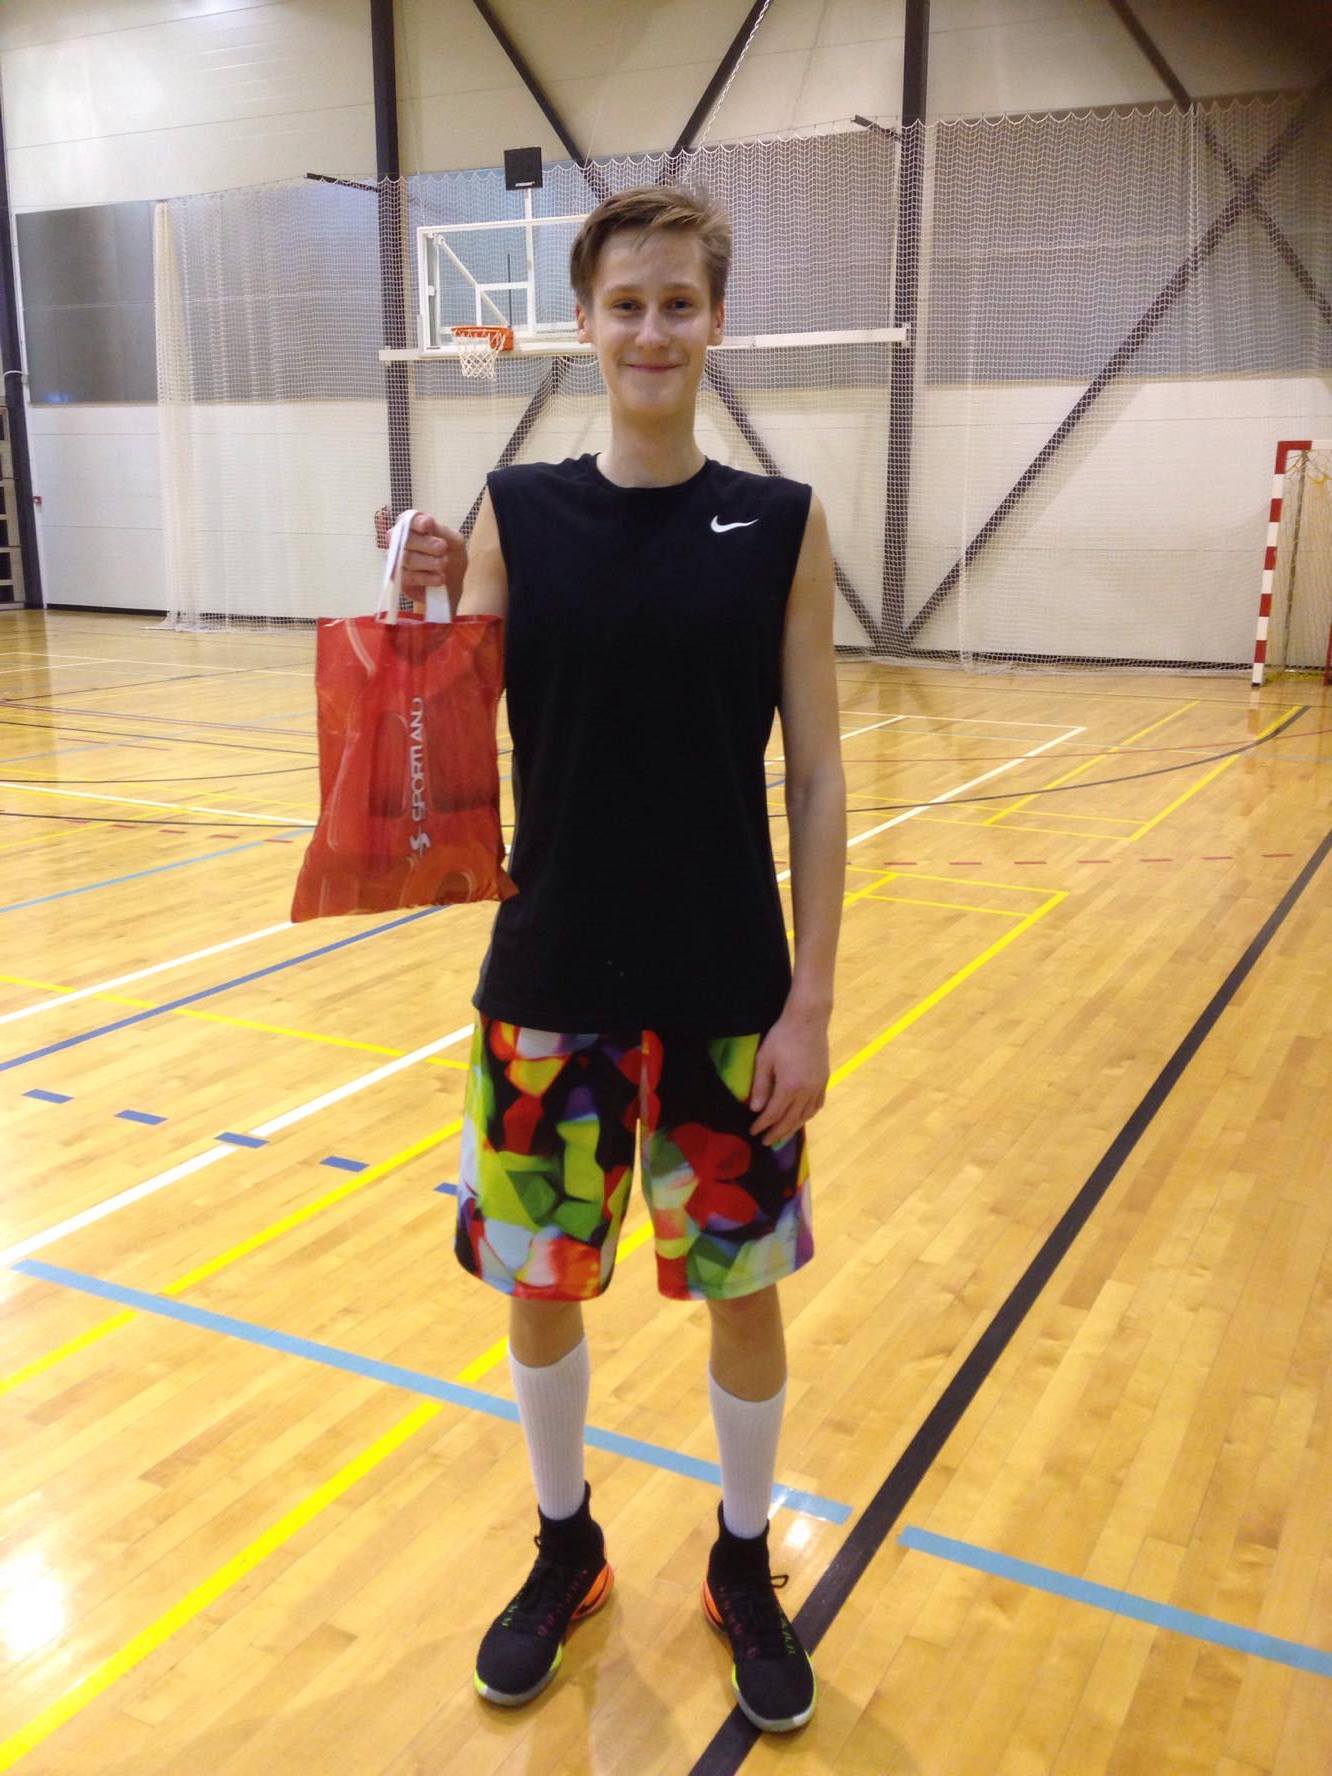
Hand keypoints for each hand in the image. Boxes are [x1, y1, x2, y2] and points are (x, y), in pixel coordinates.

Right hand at [400, 511, 466, 612]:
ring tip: (444, 563)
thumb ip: (442, 531)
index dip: (416, 522)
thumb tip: (428, 522)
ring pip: (406, 558)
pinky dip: (426, 578)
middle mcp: (401, 540)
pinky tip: (439, 578)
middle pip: (405, 538)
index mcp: (414, 526)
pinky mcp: (399, 578)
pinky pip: (407, 577)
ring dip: (428, 561)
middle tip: (442, 548)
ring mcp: (397, 559)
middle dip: (425, 543)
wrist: (453, 582)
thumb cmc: (451, 556)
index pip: (408, 519)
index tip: (428, 525)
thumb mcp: (455, 541)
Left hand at [748, 1004, 829, 1147]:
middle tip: (765, 1142)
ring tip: (782, 1136)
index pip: (773, 1114)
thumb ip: (760, 1086)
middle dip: (777, 1133)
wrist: (808, 1021)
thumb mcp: (764, 1060)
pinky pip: (817, 1106)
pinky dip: (808, 1116)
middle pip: (790, 1120)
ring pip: (805, 1116)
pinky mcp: (824, 1081)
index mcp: (789, 1087)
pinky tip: (802, 1119)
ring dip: (792, 1128)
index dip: (762, 1125)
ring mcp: (817, 1087)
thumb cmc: (781, 1037)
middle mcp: (806, 1092)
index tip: (753, 1132)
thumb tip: (755, 1109)